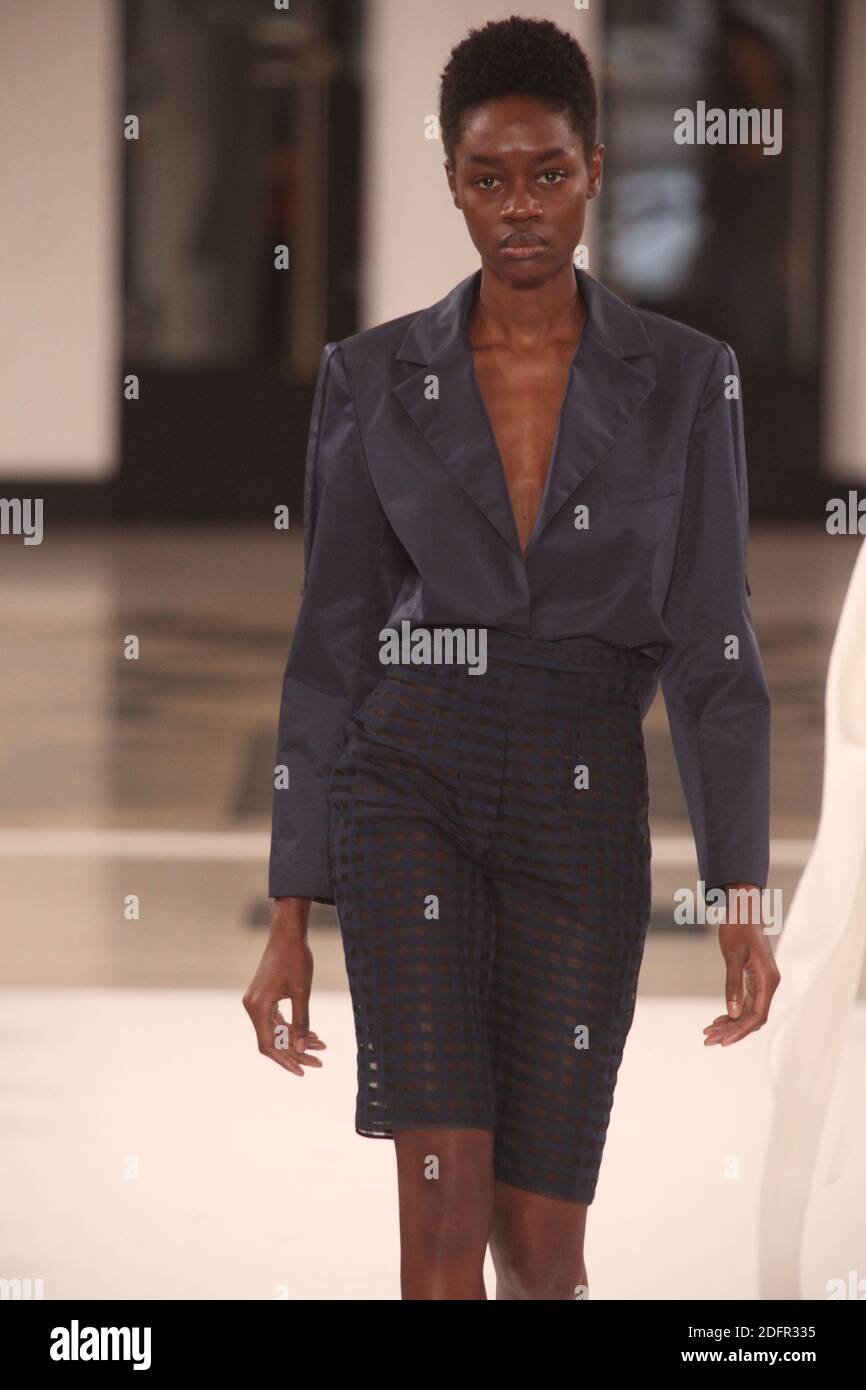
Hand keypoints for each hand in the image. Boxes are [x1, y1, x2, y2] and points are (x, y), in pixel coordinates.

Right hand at [242, 897, 326, 1075]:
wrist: (287, 934)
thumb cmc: (295, 959)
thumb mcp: (302, 992)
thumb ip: (301, 1022)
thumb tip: (301, 1050)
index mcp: (258, 1007)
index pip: (269, 1045)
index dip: (285, 1060)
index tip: (303, 1071)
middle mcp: (252, 1007)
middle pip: (272, 1040)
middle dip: (295, 1052)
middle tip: (319, 1062)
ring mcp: (256, 1002)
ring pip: (275, 1031)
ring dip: (295, 1040)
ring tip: (321, 1046)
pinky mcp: (263, 997)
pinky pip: (276, 1020)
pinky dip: (291, 1027)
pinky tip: (311, 1034)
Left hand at [703, 883, 779, 1046]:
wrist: (742, 907)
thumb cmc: (738, 927)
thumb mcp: (732, 956)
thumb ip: (733, 984)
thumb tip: (732, 1013)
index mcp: (768, 980)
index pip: (757, 1016)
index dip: (740, 1031)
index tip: (722, 1041)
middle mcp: (768, 984)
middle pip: (752, 1018)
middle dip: (731, 1031)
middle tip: (707, 1040)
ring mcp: (762, 981)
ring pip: (748, 1011)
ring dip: (729, 1024)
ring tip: (708, 1032)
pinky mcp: (754, 978)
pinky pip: (746, 1002)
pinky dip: (732, 1012)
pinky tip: (718, 1020)